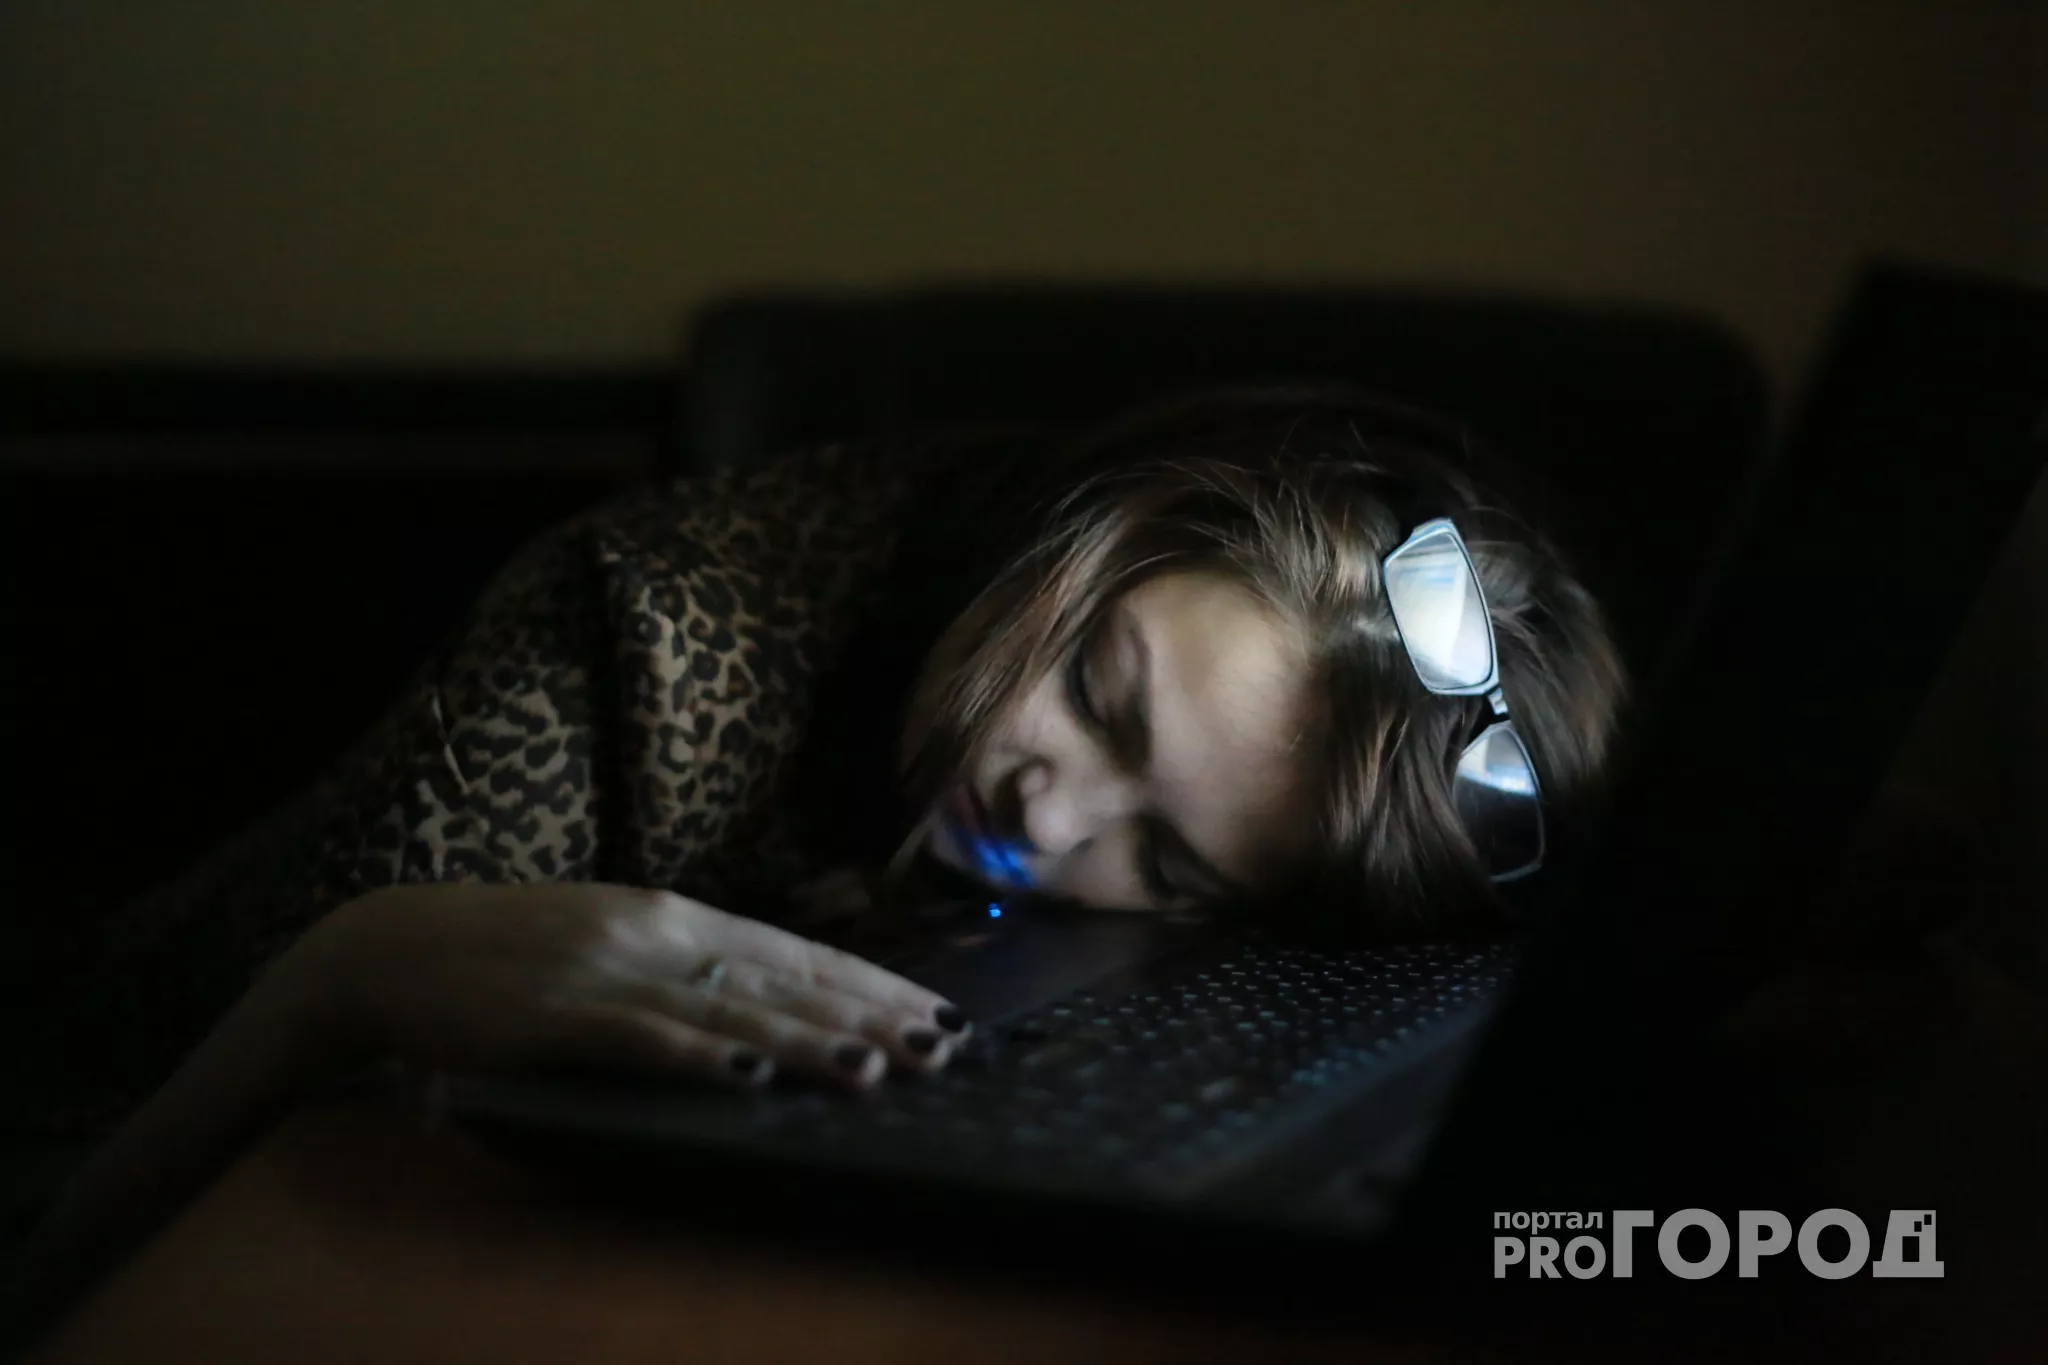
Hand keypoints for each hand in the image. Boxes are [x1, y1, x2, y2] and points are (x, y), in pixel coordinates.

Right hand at [290, 882, 969, 1089]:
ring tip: (875, 1068)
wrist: (394, 947)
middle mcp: (655, 933)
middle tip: (941, 1048)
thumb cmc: (514, 953)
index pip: (797, 950)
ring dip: (806, 1043)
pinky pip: (641, 1040)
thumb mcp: (614, 939)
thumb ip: (687, 962)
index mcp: (673, 913)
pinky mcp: (557, 1016)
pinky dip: (699, 1059)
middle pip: (782, 979)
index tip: (937, 1009)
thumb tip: (772, 1001)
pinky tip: (747, 1079)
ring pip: (729, 1010)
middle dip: (868, 1015)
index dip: (872, 982)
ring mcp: (607, 971)